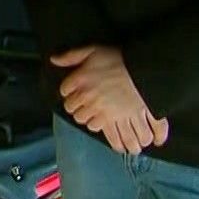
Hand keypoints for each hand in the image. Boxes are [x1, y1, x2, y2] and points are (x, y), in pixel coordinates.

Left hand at [50, 45, 169, 153]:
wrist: (143, 69)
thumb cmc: (118, 59)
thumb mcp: (92, 50)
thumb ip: (71, 56)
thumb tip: (54, 59)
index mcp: (81, 85)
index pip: (67, 97)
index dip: (71, 97)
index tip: (76, 97)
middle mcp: (91, 103)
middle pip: (80, 116)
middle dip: (84, 115)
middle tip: (91, 113)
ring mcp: (107, 115)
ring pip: (95, 128)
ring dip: (97, 127)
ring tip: (104, 127)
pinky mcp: (123, 121)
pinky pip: (118, 136)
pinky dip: (119, 144)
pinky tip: (123, 147)